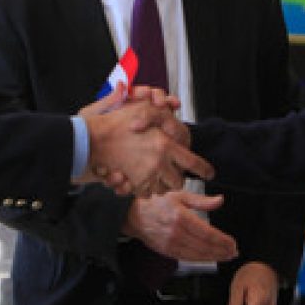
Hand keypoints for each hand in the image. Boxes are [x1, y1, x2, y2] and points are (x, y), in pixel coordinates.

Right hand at [83, 100, 211, 195]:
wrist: (95, 141)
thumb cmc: (119, 123)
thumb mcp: (146, 111)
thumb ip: (164, 115)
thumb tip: (178, 118)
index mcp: (166, 145)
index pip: (193, 163)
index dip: (204, 170)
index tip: (210, 174)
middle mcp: (160, 163)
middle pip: (179, 182)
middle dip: (177, 179)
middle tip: (173, 173)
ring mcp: (147, 176)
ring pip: (164, 189)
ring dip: (162, 185)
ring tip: (155, 175)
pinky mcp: (135, 185)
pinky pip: (148, 193)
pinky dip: (147, 189)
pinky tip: (142, 180)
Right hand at [123, 190, 236, 261]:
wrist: (135, 216)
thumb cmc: (157, 203)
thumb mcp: (180, 195)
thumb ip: (202, 200)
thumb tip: (220, 200)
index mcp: (181, 217)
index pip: (207, 233)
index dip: (222, 240)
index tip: (233, 243)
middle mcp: (177, 233)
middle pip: (205, 246)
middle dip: (222, 251)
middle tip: (233, 252)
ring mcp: (171, 244)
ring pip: (197, 255)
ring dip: (214, 257)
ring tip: (226, 256)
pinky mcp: (167, 251)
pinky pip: (188, 258)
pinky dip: (201, 260)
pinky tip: (210, 258)